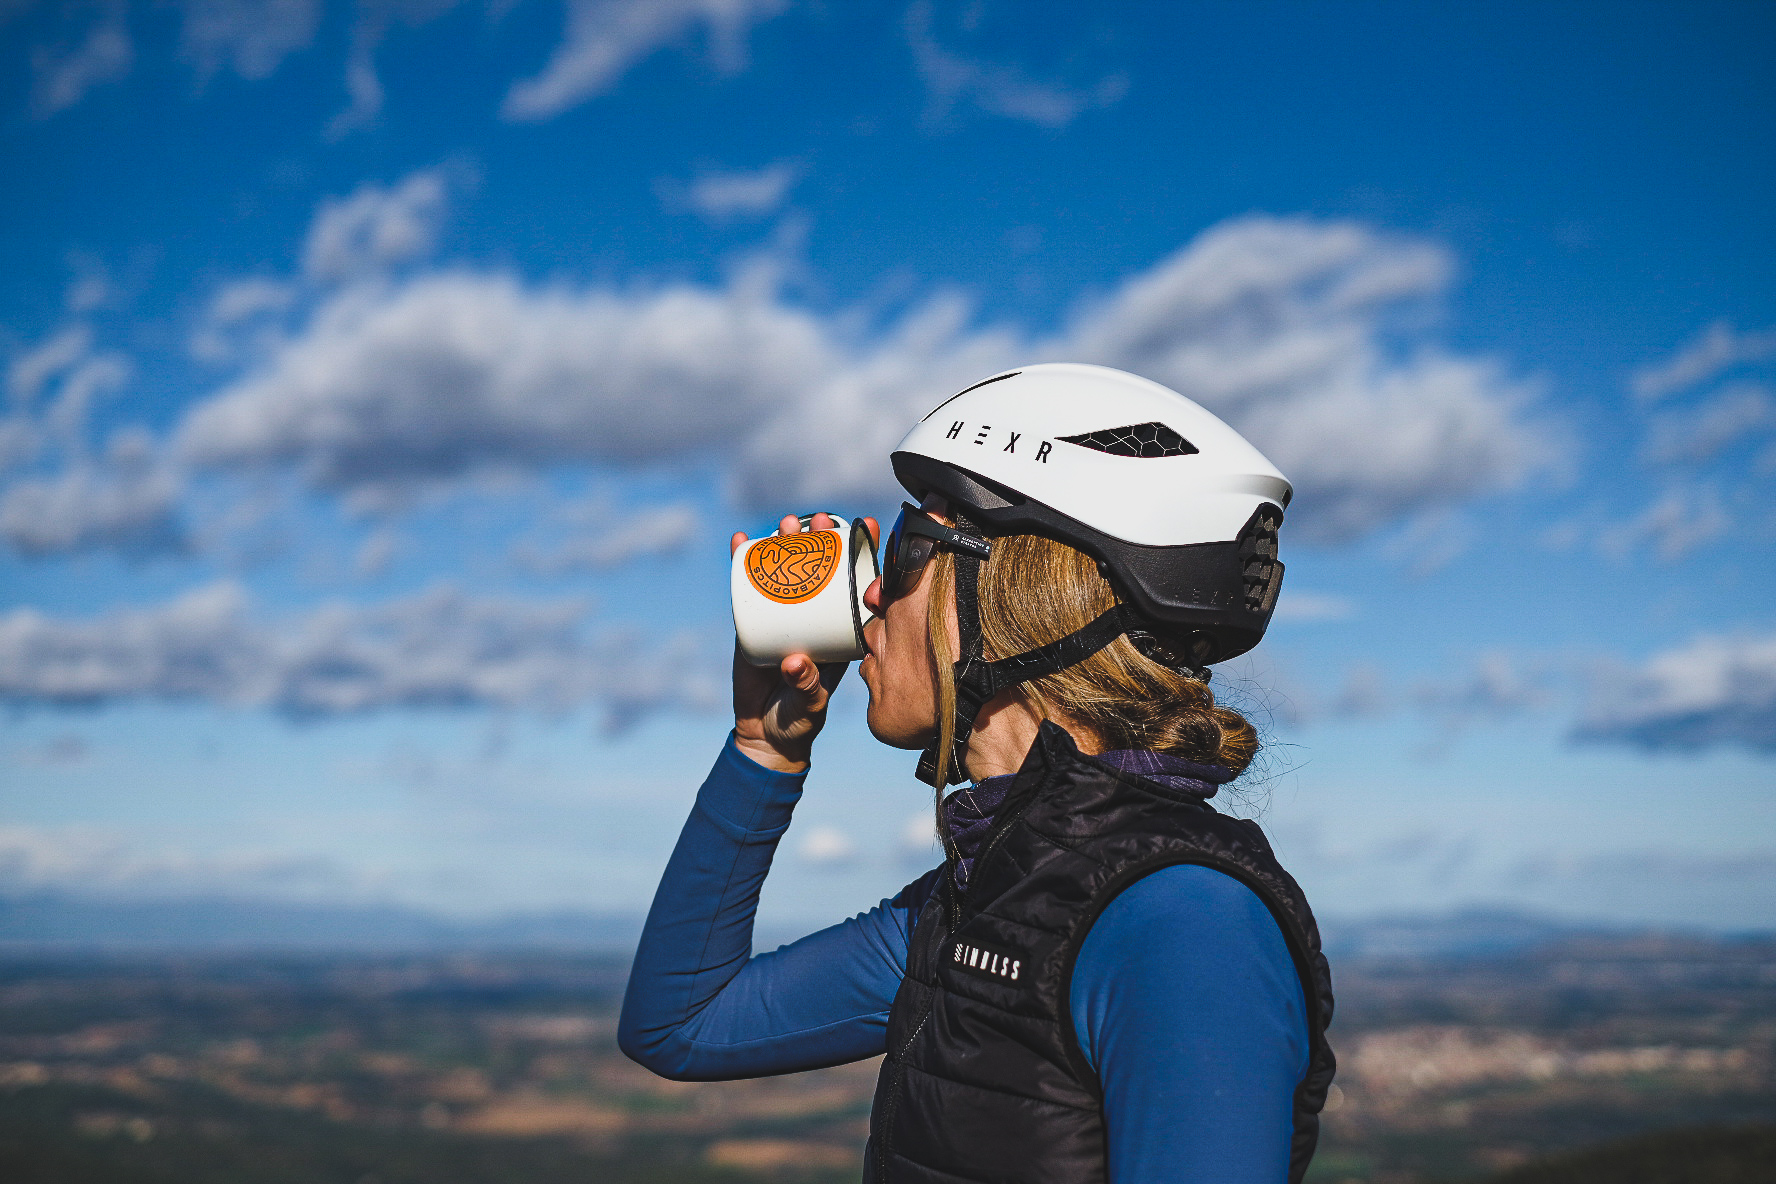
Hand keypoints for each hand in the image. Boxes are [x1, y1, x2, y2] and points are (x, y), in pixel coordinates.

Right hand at [730, 511, 878, 772]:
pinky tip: (739, 541)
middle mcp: (815, 616)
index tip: (867, 525)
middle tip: (818, 521)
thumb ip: (808, 685)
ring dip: (785, 541)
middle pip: (820, 566)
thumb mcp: (810, 703)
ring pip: (786, 569)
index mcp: (840, 630)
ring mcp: (784, 615)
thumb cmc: (800, 719)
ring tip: (786, 524)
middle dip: (820, 538)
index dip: (864, 554)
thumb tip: (795, 662)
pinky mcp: (754, 620)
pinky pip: (749, 586)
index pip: (858, 584)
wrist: (765, 734)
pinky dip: (743, 562)